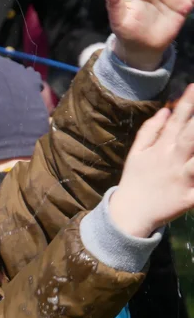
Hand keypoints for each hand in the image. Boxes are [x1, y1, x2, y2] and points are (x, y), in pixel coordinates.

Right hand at [109, 84, 193, 236]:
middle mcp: (172, 161)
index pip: (176, 121)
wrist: (129, 214)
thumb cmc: (136, 181)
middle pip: (190, 137)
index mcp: (160, 149)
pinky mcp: (188, 199)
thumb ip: (150, 130)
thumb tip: (166, 109)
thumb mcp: (137, 153)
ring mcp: (181, 180)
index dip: (188, 103)